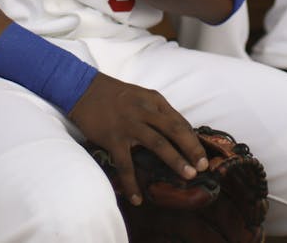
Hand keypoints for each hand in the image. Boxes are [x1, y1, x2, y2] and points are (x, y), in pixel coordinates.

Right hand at [68, 73, 207, 205]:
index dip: (193, 139)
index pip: (179, 120)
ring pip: (158, 144)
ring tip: (188, 176)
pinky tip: (138, 198)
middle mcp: (145, 110)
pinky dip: (132, 183)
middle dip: (192, 149)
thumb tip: (176, 133)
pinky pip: (126, 164)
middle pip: (175, 130)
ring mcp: (129, 124)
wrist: (82, 89)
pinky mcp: (113, 137)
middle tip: (204, 166)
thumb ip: (157, 111)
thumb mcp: (140, 96)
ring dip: (175, 161)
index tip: (204, 154)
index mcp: (154, 100)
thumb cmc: (114, 95)